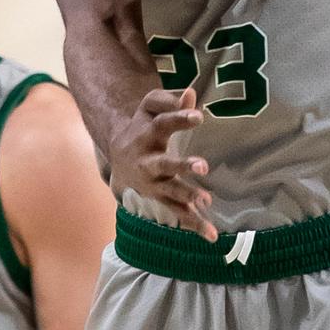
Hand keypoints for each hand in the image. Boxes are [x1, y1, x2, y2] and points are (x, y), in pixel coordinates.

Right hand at [108, 86, 216, 240]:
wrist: (117, 156)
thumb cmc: (143, 126)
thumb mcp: (149, 108)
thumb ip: (169, 101)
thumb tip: (191, 93)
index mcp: (148, 134)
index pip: (164, 123)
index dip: (180, 118)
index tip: (199, 116)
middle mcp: (148, 161)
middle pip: (164, 164)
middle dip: (182, 166)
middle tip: (203, 167)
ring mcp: (153, 183)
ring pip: (169, 193)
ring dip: (187, 197)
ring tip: (206, 201)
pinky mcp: (160, 199)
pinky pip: (177, 214)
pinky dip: (193, 225)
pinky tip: (212, 235)